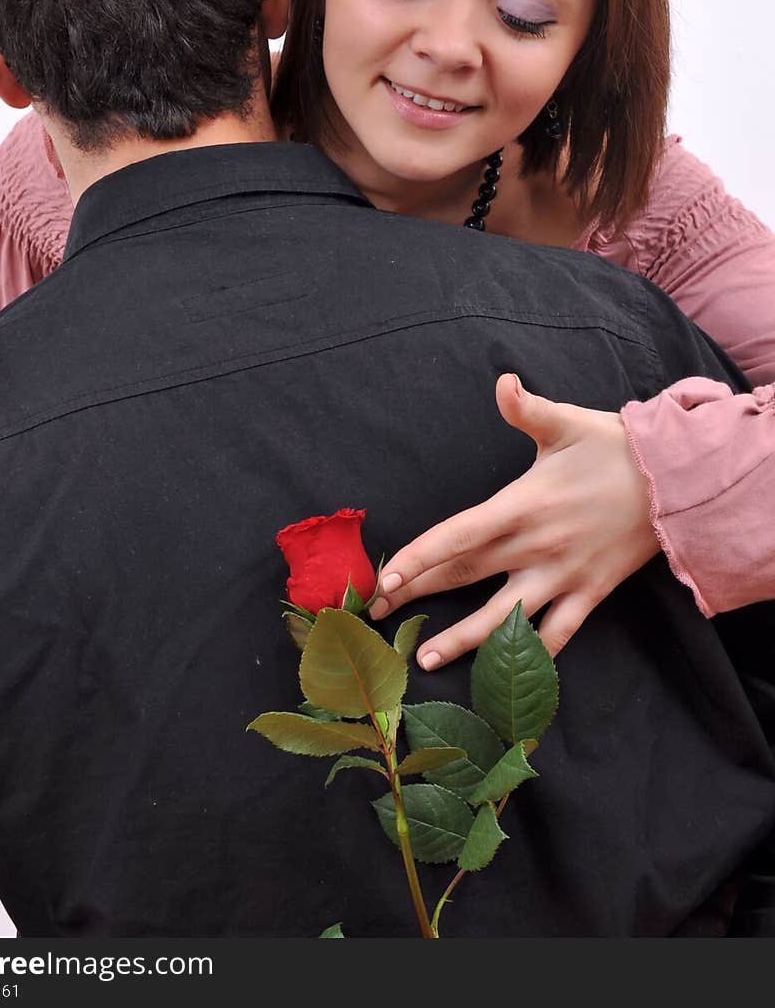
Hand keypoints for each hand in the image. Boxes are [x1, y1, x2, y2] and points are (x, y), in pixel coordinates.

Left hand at [369, 373, 659, 663]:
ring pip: (504, 620)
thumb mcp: (568, 423)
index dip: (420, 556)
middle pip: (466, 576)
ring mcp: (563, 577)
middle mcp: (537, 547)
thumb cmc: (617, 448)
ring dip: (463, 641)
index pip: (458, 536)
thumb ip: (527, 409)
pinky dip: (530, 655)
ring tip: (427, 660)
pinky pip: (556, 635)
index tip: (386, 576)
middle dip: (419, 594)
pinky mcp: (590, 594)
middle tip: (378, 612)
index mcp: (523, 505)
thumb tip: (502, 382)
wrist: (679, 483)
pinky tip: (505, 675)